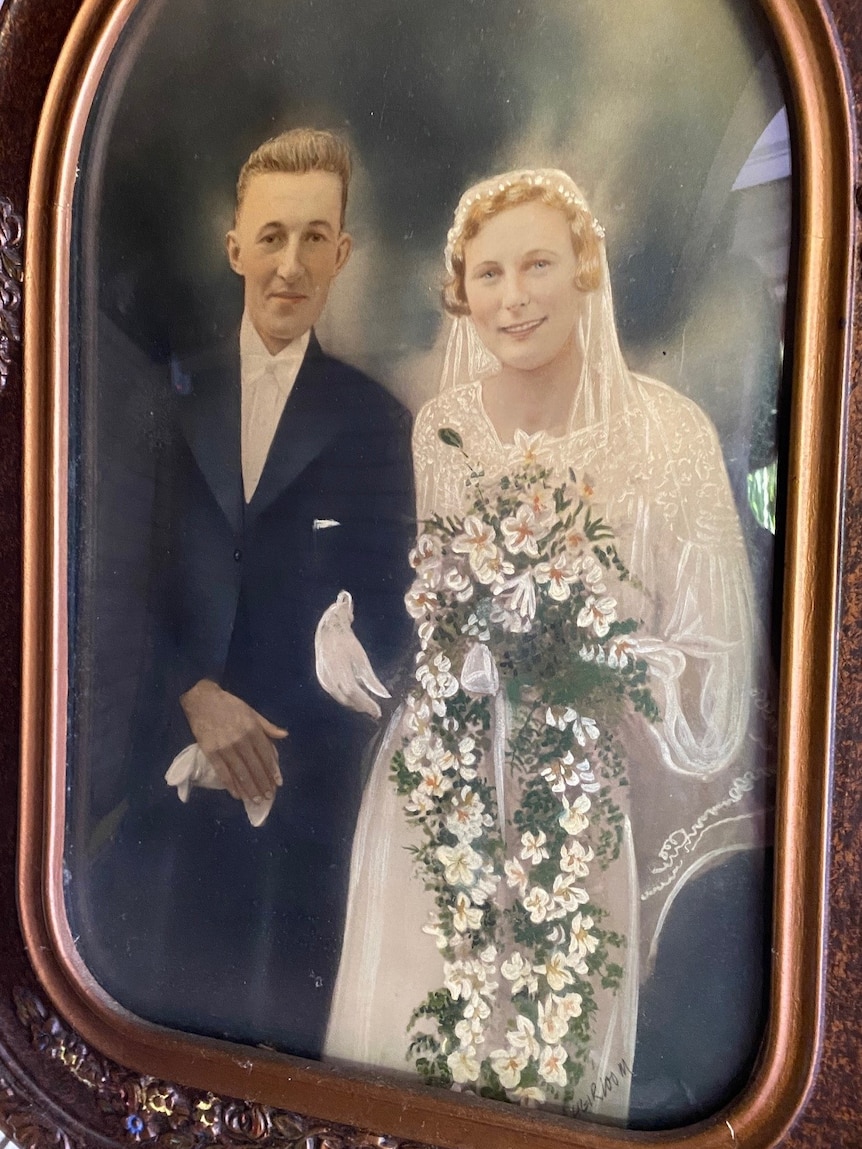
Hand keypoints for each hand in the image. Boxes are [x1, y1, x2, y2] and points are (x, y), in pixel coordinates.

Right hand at [179, 680, 285, 802]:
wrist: (202, 700)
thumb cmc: (230, 705)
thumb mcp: (252, 712)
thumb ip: (268, 726)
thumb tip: (285, 735)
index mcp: (253, 729)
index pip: (266, 755)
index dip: (272, 770)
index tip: (278, 783)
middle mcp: (241, 740)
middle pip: (255, 767)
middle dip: (263, 783)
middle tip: (268, 797)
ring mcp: (225, 748)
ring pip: (240, 773)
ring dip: (249, 788)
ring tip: (256, 800)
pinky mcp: (210, 752)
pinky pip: (223, 772)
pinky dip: (231, 785)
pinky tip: (237, 794)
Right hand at [315, 590, 390, 718]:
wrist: (328, 632)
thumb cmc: (347, 643)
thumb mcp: (362, 660)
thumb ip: (372, 680)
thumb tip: (385, 695)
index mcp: (340, 672)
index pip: (355, 694)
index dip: (367, 705)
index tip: (378, 712)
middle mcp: (330, 679)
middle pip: (348, 700)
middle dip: (362, 706)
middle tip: (375, 710)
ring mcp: (324, 680)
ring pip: (341, 699)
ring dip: (355, 703)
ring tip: (367, 704)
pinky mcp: (322, 680)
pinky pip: (336, 694)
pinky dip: (347, 697)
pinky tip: (356, 695)